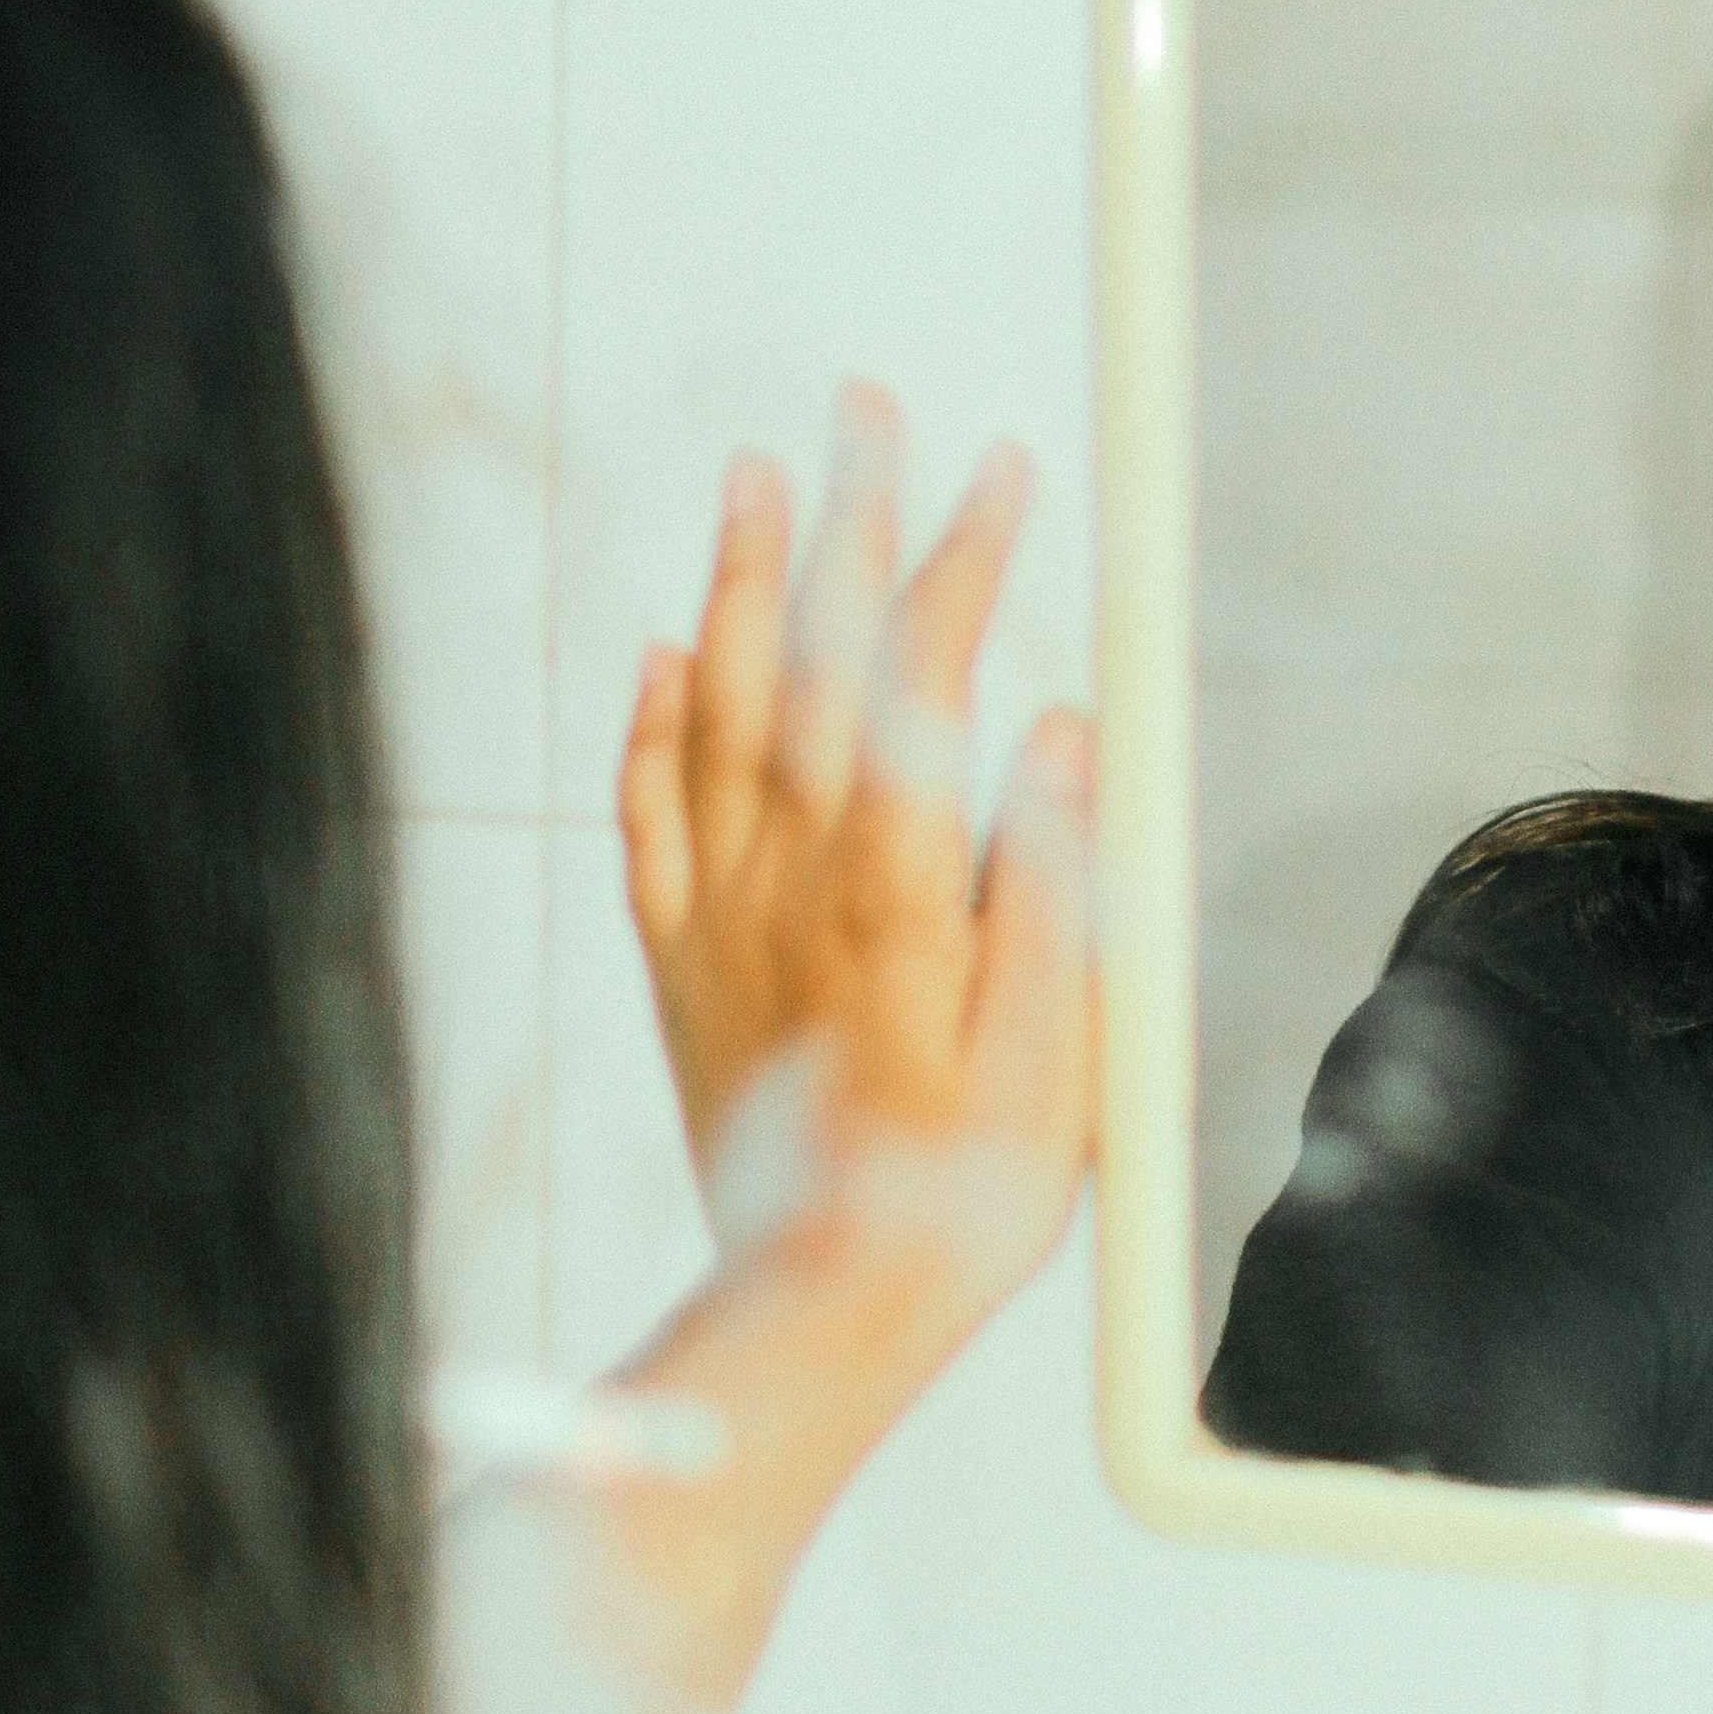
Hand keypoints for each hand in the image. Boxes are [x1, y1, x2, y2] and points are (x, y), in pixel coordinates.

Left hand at [618, 385, 1094, 1338]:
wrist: (821, 1303)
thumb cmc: (961, 1193)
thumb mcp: (1059, 1044)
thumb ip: (1054, 880)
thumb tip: (1064, 735)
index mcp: (896, 883)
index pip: (924, 675)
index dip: (961, 560)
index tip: (997, 469)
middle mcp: (792, 876)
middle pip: (806, 656)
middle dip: (840, 519)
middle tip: (859, 410)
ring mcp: (723, 915)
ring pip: (714, 707)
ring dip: (734, 583)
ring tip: (750, 481)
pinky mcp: (681, 964)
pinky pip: (648, 813)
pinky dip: (649, 720)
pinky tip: (657, 658)